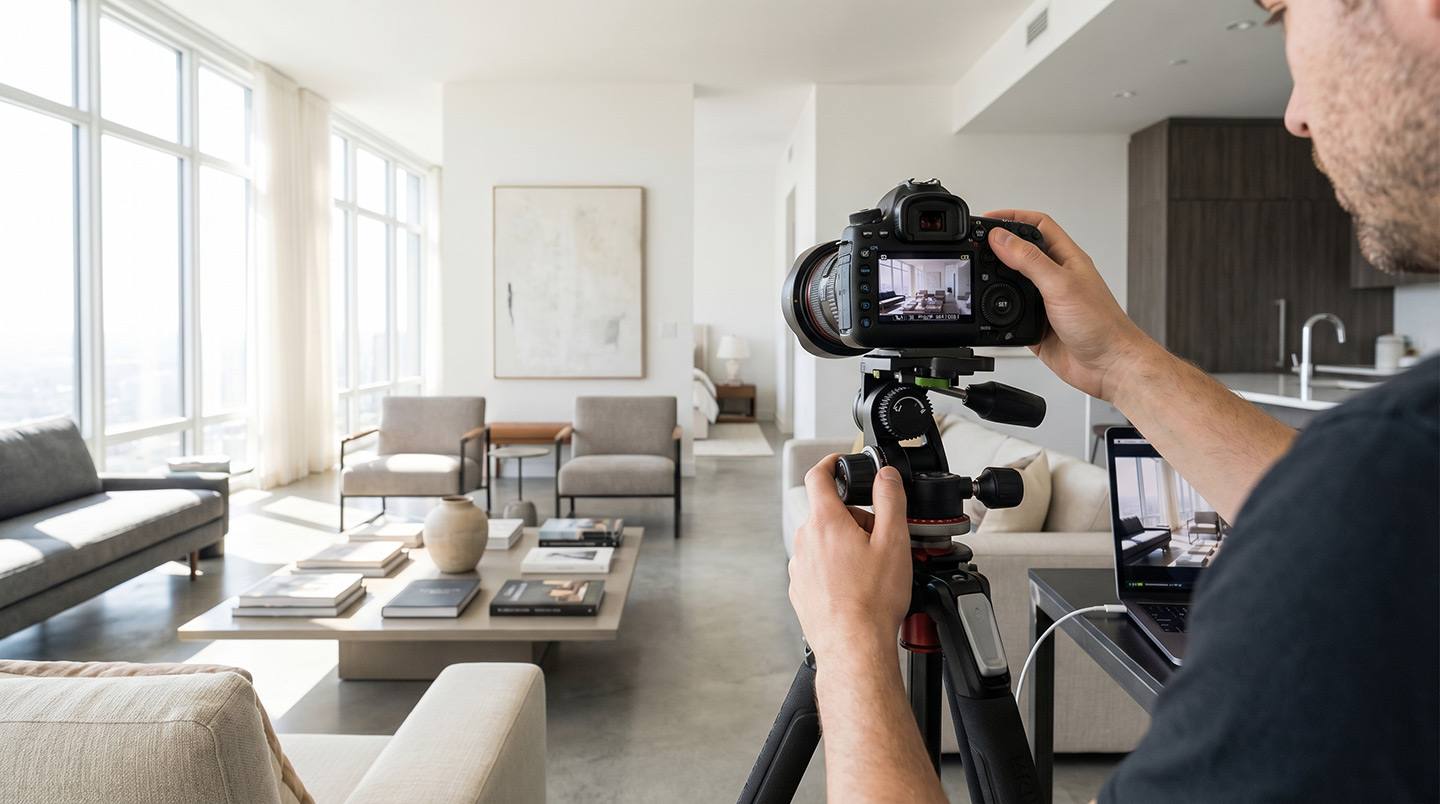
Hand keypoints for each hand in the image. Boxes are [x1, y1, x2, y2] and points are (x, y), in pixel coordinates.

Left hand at [788, 456, 911, 664]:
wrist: (854, 647)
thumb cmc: (872, 601)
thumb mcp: (893, 542)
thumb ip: (890, 500)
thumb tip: (885, 476)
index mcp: (825, 523)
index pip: (818, 476)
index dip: (830, 462)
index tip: (840, 462)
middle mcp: (805, 541)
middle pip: (829, 514)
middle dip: (855, 519)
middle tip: (880, 539)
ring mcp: (798, 567)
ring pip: (824, 542)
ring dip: (846, 546)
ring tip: (871, 570)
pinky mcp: (800, 590)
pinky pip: (818, 568)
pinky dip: (836, 569)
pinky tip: (857, 589)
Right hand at [985, 209, 1161, 402]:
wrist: (1108, 366)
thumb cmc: (1101, 324)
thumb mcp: (1060, 285)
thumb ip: (1029, 260)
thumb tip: (1001, 238)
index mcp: (1066, 259)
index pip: (1037, 226)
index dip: (1013, 217)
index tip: (988, 220)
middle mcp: (1055, 277)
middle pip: (1020, 252)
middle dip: (997, 247)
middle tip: (976, 246)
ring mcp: (1045, 302)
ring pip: (1012, 284)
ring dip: (996, 280)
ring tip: (979, 274)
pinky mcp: (1036, 325)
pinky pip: (1009, 314)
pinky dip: (997, 312)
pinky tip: (991, 311)